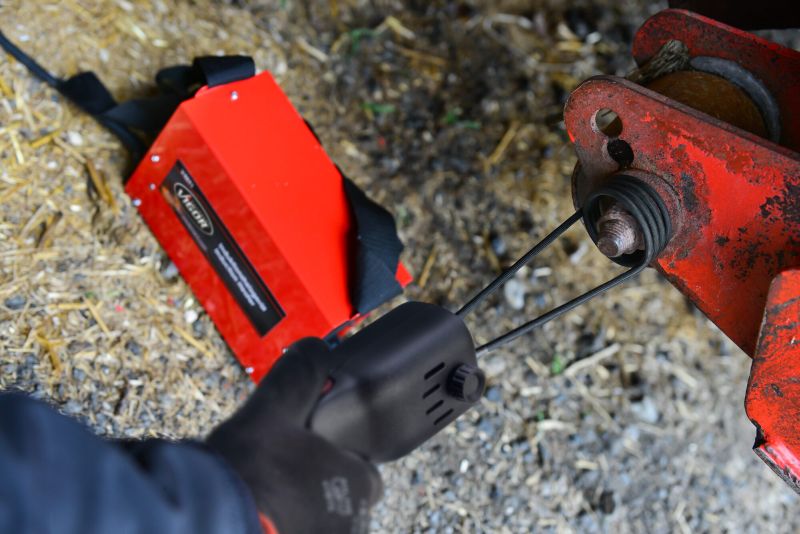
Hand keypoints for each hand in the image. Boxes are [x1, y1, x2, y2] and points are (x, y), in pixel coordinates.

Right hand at [207, 339, 382, 533]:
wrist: (211, 525)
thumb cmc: (249, 472)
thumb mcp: (275, 406)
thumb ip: (302, 374)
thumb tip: (315, 348)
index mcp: (359, 483)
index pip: (364, 471)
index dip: (335, 456)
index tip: (308, 450)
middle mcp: (352, 523)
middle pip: (340, 499)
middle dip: (315, 487)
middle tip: (278, 475)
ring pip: (320, 522)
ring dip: (299, 510)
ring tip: (264, 499)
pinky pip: (297, 532)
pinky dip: (282, 527)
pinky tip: (260, 519)